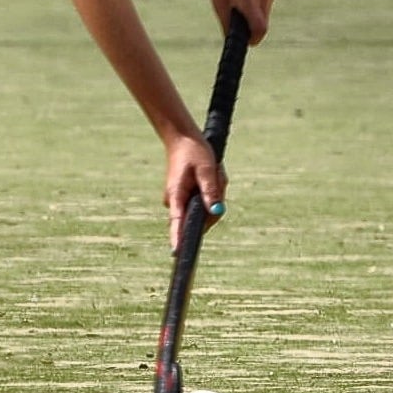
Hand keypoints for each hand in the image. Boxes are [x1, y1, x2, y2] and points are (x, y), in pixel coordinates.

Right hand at [164, 129, 225, 251]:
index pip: (178, 222)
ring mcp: (181, 200)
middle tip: (216, 174)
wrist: (183, 137)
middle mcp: (176, 201)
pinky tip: (211, 174)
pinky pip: (206, 201)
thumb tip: (216, 211)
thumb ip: (211, 191)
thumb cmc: (193, 151)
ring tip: (213, 172)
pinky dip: (213, 190)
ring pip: (207, 208)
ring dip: (216, 192)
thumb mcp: (206, 169)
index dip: (179, 239)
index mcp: (176, 195)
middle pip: (203, 215)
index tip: (177, 255)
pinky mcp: (187, 198)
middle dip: (216, 200)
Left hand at [201, 0, 277, 43]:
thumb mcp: (218, 2)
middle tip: (239, 19)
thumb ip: (227, 23)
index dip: (255, 38)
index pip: (260, 27)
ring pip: (267, 8)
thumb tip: (233, 41)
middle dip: (253, 23)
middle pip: (263, 19)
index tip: (249, 42)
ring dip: (256, 9)